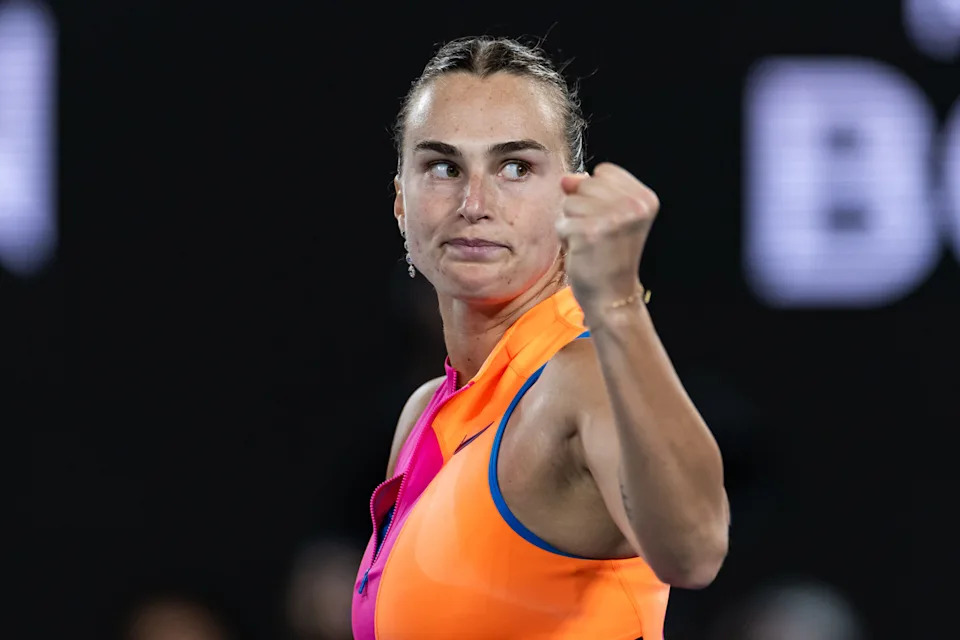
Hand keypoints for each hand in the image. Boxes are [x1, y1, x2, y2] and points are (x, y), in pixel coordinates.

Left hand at [557, 162, 659, 315]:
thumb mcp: (609, 216)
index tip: (609, 220)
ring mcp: (611, 218)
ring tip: (591, 243)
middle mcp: (633, 206)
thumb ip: (590, 190)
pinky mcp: (589, 233)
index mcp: (645, 198)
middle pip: (585, 184)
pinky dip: (566, 239)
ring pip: (570, 203)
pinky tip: (582, 252)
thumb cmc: (609, 257)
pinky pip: (561, 223)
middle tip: (599, 235)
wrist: (612, 296)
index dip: (597, 194)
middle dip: (583, 208)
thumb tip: (566, 180)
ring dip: (573, 224)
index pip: (604, 171)